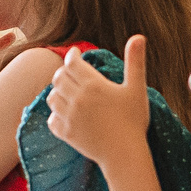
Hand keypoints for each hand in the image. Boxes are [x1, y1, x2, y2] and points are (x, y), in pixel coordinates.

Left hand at [45, 34, 153, 167]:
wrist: (125, 154)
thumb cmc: (133, 121)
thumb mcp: (136, 89)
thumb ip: (135, 62)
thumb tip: (138, 36)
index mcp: (93, 84)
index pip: (72, 63)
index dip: (72, 56)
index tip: (76, 54)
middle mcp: (77, 98)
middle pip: (58, 78)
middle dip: (64, 72)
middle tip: (71, 73)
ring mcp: (69, 116)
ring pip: (52, 97)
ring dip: (57, 92)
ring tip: (67, 92)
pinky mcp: (66, 133)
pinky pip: (51, 119)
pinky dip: (55, 115)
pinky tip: (64, 114)